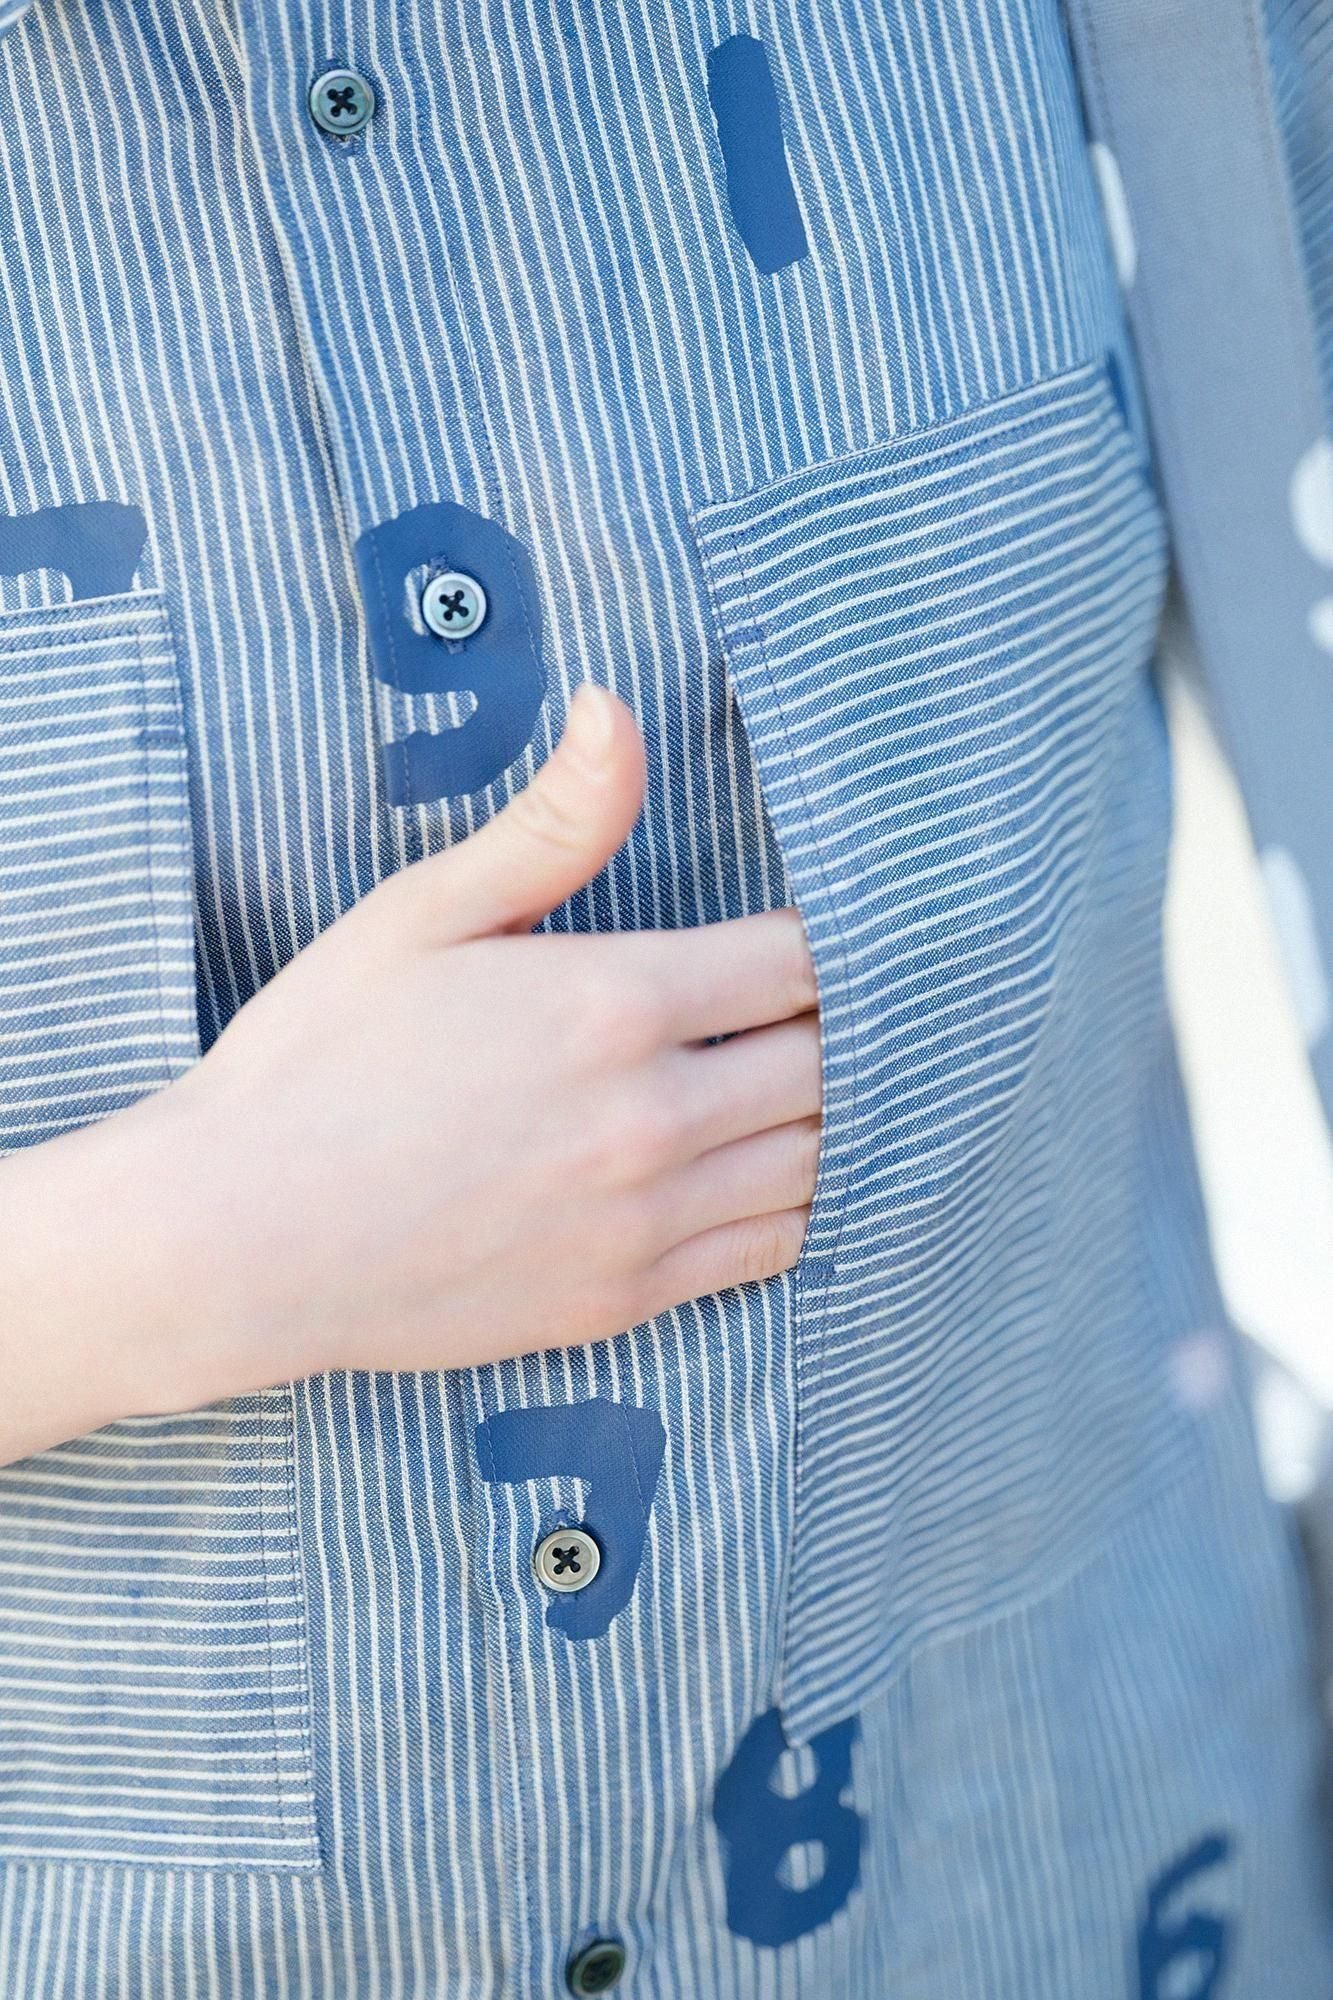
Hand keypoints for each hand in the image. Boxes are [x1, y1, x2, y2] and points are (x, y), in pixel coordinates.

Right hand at [137, 684, 820, 1406]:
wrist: (239, 1238)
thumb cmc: (318, 1059)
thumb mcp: (420, 915)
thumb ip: (550, 823)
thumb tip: (619, 709)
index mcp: (611, 1003)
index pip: (796, 962)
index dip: (826, 940)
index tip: (817, 934)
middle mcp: (651, 1118)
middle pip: (825, 1061)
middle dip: (838, 1023)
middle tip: (824, 1005)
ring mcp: (644, 1220)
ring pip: (815, 1160)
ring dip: (834, 1113)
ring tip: (818, 1080)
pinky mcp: (625, 1298)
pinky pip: (770, 1250)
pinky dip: (800, 1204)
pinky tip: (783, 1171)